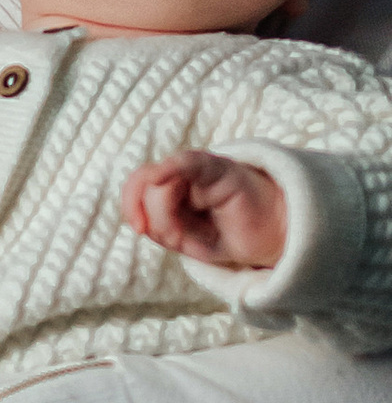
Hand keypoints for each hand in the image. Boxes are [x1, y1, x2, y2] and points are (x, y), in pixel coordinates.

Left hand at [123, 150, 285, 274]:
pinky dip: (170, 167)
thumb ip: (161, 226)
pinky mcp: (222, 169)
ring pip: (162, 183)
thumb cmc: (228, 235)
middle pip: (146, 187)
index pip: (136, 184)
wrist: (273, 235)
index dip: (129, 204)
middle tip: (175, 237)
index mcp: (171, 187)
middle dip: (153, 217)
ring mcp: (201, 168)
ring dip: (169, 215)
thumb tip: (141, 221)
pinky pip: (190, 162)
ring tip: (196, 231)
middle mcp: (182, 173)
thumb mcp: (186, 240)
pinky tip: (160, 176)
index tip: (138, 229)